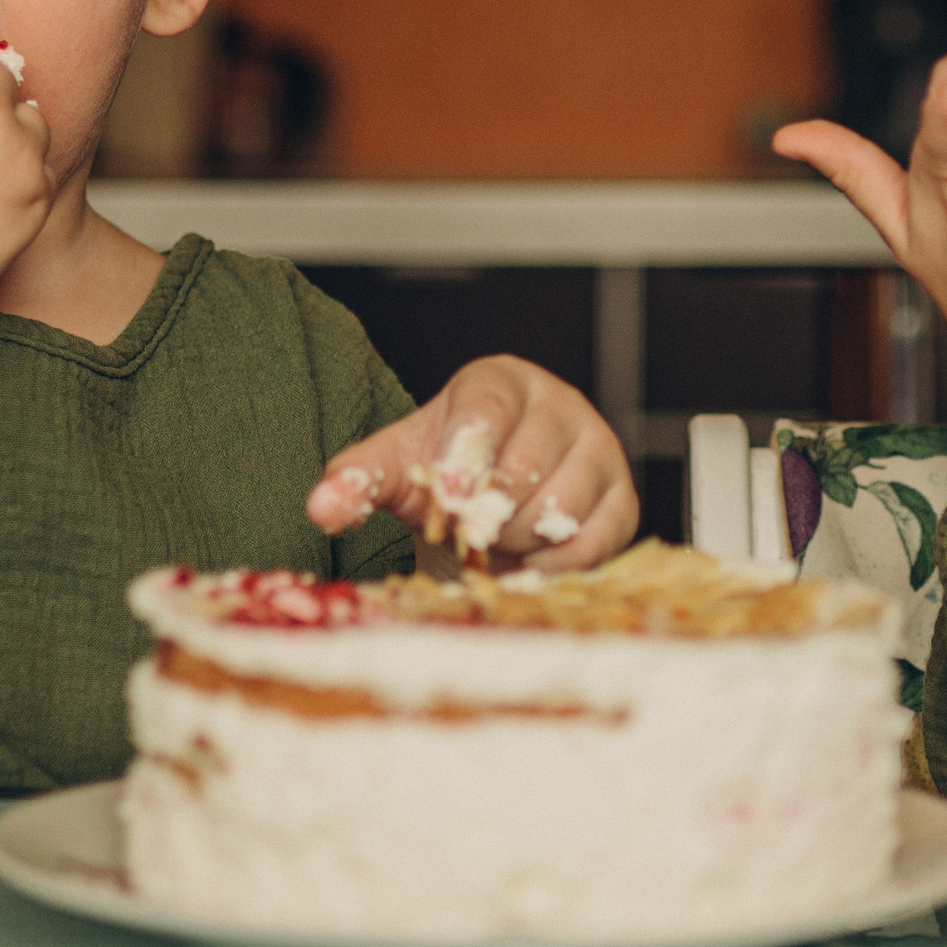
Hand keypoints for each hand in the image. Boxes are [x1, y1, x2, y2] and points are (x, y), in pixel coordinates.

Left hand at [305, 356, 639, 570]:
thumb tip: (322, 507)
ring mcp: (599, 449)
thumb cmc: (447, 469)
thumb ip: (358, 480)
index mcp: (501, 382)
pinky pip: (591, 542)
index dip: (466, 456)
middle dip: (483, 515)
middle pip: (525, 467)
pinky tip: (528, 556)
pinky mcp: (623, 499)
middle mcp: (559, 405)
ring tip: (497, 537)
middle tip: (464, 529)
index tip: (446, 497)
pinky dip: (552, 563)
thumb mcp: (398, 468)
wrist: (494, 494)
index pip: (488, 411)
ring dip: (515, 541)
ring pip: (560, 508)